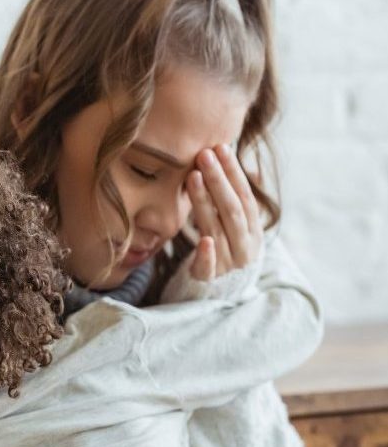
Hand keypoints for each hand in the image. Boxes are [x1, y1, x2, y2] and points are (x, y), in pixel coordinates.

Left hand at [185, 144, 262, 280]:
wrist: (220, 298)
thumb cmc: (225, 256)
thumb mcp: (234, 230)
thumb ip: (233, 203)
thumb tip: (240, 163)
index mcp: (253, 231)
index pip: (244, 196)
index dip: (233, 172)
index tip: (220, 148)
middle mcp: (245, 246)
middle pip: (232, 209)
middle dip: (219, 180)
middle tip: (204, 154)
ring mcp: (229, 264)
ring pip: (217, 229)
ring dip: (206, 202)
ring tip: (193, 177)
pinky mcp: (210, 281)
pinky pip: (209, 268)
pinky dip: (207, 254)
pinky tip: (203, 240)